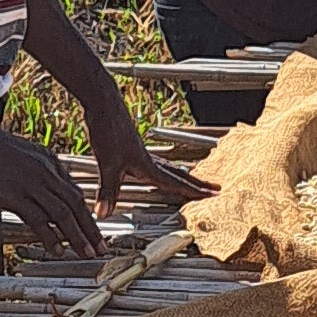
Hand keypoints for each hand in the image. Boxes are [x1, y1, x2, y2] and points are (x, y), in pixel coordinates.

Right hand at [0, 116, 107, 257]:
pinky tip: (57, 249)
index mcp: (49, 161)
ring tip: (87, 253)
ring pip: (62, 213)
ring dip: (77, 237)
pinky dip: (50, 236)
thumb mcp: (24, 154)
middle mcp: (45, 171)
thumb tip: (44, 189)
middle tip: (101, 247)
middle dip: (91, 229)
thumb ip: (38, 171)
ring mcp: (30, 183)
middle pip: (76, 204)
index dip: (86, 214)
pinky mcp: (13, 194)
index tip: (94, 231)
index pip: (75, 192)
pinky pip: (38, 219)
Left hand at [82, 82, 205, 211]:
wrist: (103, 102)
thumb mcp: (107, 164)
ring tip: (193, 181)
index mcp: (147, 164)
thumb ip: (108, 191)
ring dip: (182, 175)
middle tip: (214, 188)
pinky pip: (156, 161)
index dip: (194, 191)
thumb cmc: (109, 128)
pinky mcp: (131, 145)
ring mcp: (140, 150)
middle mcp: (147, 157)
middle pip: (178, 173)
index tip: (213, 194)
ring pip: (168, 167)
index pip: (175, 181)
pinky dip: (164, 168)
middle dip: (196, 183)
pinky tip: (156, 168)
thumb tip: (105, 213)